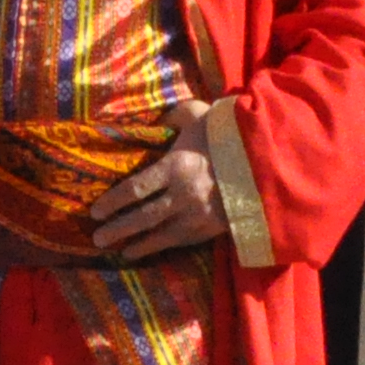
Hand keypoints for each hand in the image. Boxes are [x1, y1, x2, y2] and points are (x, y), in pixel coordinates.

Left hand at [90, 106, 229, 258]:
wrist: (269, 159)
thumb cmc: (229, 133)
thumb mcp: (199, 114)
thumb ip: (173, 114)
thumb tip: (154, 116)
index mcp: (176, 166)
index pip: (136, 188)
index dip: (113, 202)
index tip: (95, 210)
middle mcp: (184, 194)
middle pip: (143, 217)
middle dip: (118, 229)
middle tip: (97, 237)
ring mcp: (199, 215)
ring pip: (160, 235)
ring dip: (136, 244)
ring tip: (117, 250)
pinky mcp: (212, 228)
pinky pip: (180, 241)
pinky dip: (161, 247)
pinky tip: (147, 250)